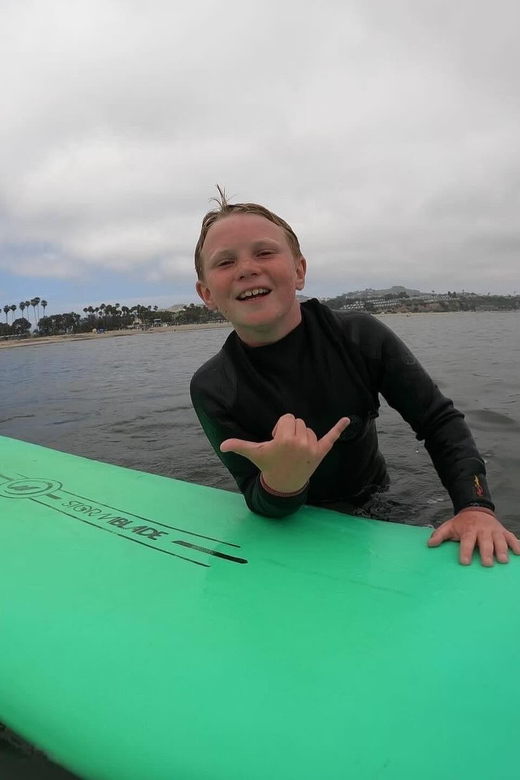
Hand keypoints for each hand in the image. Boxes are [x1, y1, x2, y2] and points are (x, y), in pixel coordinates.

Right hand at [220, 413, 349, 493]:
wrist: (284, 484)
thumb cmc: (269, 465)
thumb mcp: (254, 454)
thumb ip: (238, 446)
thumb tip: (222, 446)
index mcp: (285, 439)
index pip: (287, 418)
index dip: (280, 427)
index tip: (277, 441)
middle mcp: (301, 442)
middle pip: (298, 422)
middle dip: (290, 430)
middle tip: (285, 447)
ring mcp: (312, 447)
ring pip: (309, 428)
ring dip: (302, 435)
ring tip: (295, 450)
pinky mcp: (322, 451)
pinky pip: (332, 437)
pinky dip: (340, 428)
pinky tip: (348, 420)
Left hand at [427, 510, 519, 565]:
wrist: (477, 509)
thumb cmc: (462, 523)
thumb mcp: (449, 526)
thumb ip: (439, 535)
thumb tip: (429, 544)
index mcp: (468, 530)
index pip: (466, 541)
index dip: (465, 551)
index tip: (464, 562)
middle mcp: (482, 530)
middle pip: (485, 542)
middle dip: (486, 552)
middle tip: (487, 564)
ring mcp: (494, 531)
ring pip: (499, 540)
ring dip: (502, 550)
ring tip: (503, 561)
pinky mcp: (503, 532)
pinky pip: (512, 538)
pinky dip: (516, 544)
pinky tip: (519, 553)